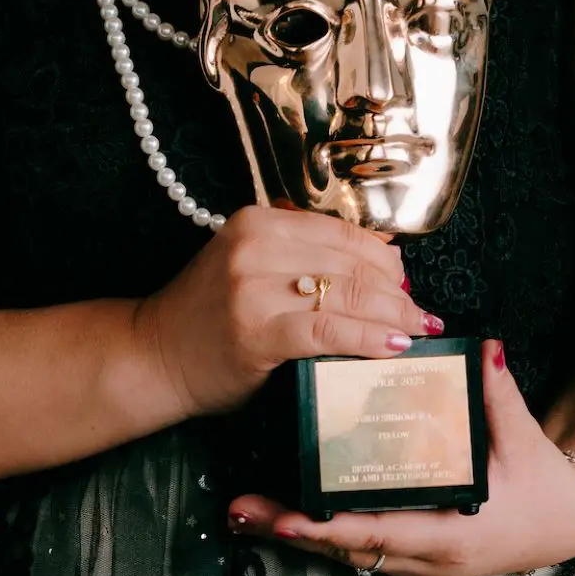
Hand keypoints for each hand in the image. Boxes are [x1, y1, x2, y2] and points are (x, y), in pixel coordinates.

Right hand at [134, 204, 443, 419]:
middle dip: (396, 292)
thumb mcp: (251, 263)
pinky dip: (369, 339)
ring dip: (392, 316)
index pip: (343, 233)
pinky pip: (329, 330)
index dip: (384, 259)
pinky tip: (392, 348)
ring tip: (416, 331)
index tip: (405, 282)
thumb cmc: (210, 315)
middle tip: (420, 315)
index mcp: (259, 220)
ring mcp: (254, 287)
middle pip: (352, 264)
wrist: (154, 354)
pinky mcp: (258, 330)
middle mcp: (257, 245)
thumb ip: (303, 254)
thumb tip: (384, 261)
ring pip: (347, 295)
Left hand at [225, 342, 574, 575]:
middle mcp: (429, 558)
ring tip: (247, 511)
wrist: (568, 524)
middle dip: (292, 532)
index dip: (331, 528)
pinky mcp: (416, 556)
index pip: (380, 533)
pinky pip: (362, 548)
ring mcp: (421, 563)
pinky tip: (289, 514)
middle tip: (240, 510)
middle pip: (349, 549)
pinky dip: (326, 534)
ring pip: (349, 553)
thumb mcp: (525, 442)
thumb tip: (483, 348)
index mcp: (452, 535)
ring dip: (300, 535)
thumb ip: (498, 396)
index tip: (286, 518)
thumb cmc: (546, 486)